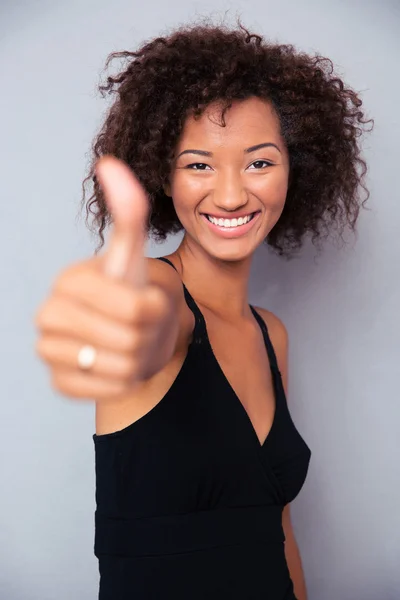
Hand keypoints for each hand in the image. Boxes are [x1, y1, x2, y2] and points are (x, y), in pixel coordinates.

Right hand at [35, 156, 175, 400]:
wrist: (129, 334)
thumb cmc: (132, 292)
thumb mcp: (135, 255)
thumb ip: (128, 213)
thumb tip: (110, 162)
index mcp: (69, 281)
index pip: (135, 309)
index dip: (155, 311)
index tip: (146, 302)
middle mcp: (48, 315)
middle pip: (130, 340)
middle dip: (148, 336)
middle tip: (140, 327)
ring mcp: (48, 351)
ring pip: (120, 368)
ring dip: (139, 360)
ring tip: (130, 344)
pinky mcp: (58, 382)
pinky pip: (107, 391)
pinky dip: (125, 381)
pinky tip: (117, 365)